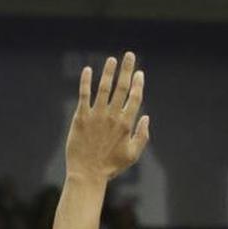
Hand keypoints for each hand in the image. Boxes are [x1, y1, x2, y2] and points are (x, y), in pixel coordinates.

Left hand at [65, 52, 149, 181]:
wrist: (88, 172)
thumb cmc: (112, 165)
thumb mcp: (133, 154)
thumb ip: (142, 135)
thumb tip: (147, 117)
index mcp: (126, 124)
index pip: (135, 98)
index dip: (138, 84)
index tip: (139, 73)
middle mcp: (112, 116)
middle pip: (122, 88)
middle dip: (126, 70)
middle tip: (129, 56)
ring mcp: (96, 115)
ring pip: (104, 88)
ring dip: (109, 72)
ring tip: (112, 60)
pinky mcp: (80, 117)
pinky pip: (84, 95)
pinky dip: (86, 82)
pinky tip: (87, 70)